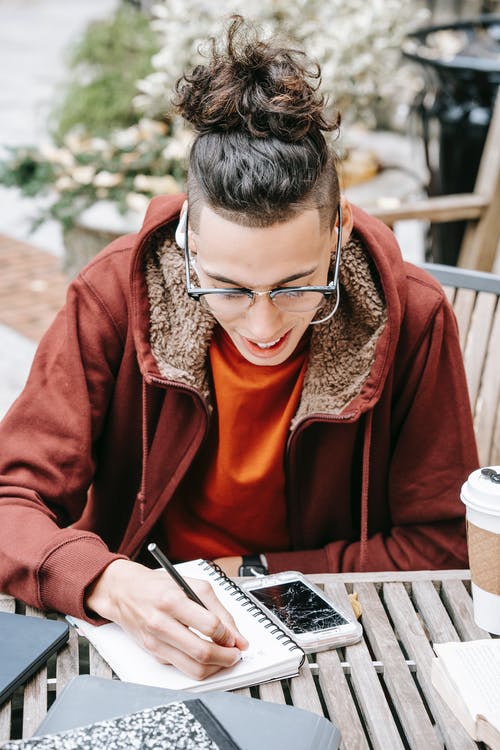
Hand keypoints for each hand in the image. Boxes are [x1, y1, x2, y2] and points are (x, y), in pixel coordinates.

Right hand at [85, 559, 247, 679]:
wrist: (124, 593)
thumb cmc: (159, 586)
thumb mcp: (192, 585)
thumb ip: (218, 609)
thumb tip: (237, 636)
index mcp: (173, 600)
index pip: (209, 625)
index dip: (229, 635)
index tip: (236, 638)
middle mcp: (161, 623)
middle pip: (202, 652)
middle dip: (227, 657)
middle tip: (236, 654)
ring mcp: (156, 642)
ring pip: (193, 668)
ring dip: (216, 667)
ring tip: (224, 658)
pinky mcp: (153, 653)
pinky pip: (182, 667)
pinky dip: (200, 666)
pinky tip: (206, 655)